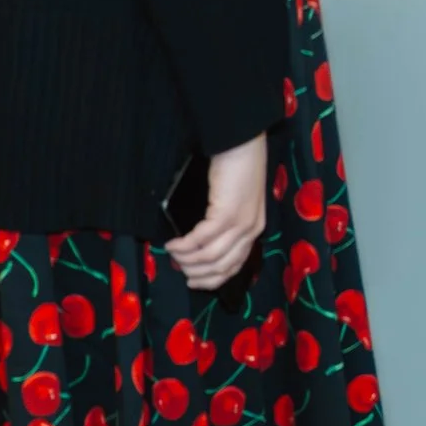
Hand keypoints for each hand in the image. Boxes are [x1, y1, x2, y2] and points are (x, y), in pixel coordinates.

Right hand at [165, 134, 267, 291]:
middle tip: (177, 267)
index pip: (234, 266)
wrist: (242, 145)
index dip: (211, 279)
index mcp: (254, 229)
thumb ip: (223, 224)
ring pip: (210, 257)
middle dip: (195, 272)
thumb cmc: (234, 170)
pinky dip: (184, 246)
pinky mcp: (227, 214)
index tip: (191, 279)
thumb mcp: (234, 202)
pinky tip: (172, 243)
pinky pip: (201, 240)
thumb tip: (197, 245)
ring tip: (171, 252)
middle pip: (221, 267)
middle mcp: (251, 231)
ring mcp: (241, 224)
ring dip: (186, 260)